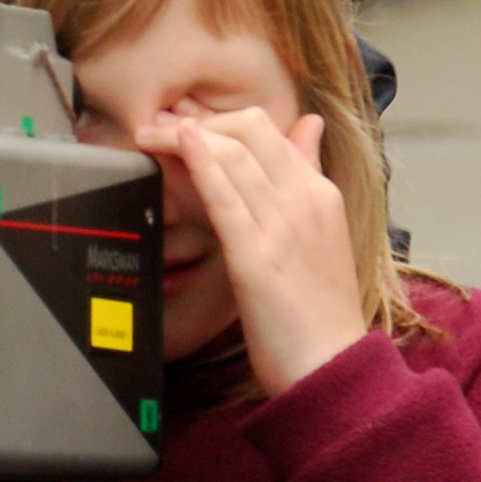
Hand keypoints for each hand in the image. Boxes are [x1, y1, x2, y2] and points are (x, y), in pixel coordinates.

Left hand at [139, 103, 365, 395]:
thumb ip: (309, 176)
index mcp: (320, 193)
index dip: (220, 117)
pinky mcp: (256, 257)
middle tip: (157, 124)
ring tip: (147, 133)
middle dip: (199, 117)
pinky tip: (175, 144)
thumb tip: (309, 126)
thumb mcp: (324, 230)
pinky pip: (225, 197)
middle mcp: (305, 200)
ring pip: (233, 153)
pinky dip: (199, 162)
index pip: (269, 129)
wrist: (333, 364)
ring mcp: (282, 226)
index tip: (184, 119)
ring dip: (181, 135)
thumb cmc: (320, 310)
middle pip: (250, 128)